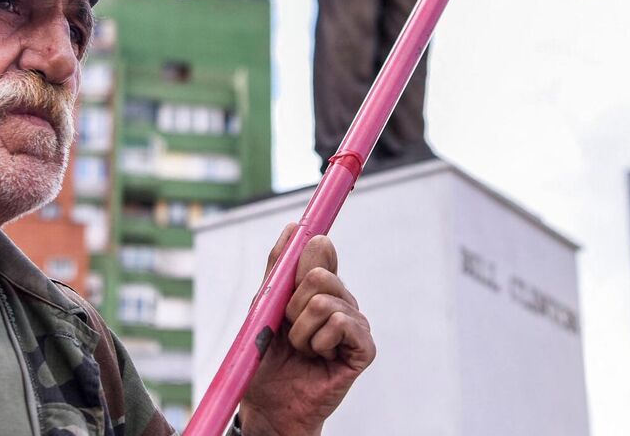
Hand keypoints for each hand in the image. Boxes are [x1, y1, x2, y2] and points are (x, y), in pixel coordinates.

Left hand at [239, 224, 375, 435]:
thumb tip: (294, 226)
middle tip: (290, 330)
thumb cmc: (268, 359)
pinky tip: (318, 357)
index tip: (303, 239)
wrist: (271, 404)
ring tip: (301, 349)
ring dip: (300, 331)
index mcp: (321, 289)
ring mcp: (356, 324)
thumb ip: (279, 269)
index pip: (321, 249)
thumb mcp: (265, 307)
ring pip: (323, 302)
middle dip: (292, 306)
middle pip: (319, 275)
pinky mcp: (364, 348)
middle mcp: (342, 301)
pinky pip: (340, 324)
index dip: (310, 246)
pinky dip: (318, 342)